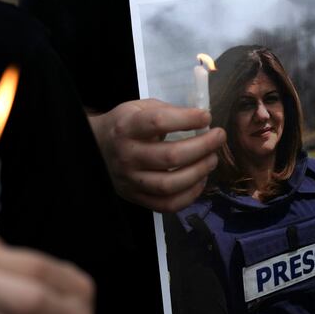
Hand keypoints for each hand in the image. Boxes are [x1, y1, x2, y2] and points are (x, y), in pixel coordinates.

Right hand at [88, 99, 225, 211]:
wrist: (96, 147)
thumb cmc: (126, 125)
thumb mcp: (140, 108)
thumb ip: (167, 111)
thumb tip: (201, 120)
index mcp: (127, 128)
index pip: (158, 122)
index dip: (187, 119)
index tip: (206, 117)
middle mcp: (127, 156)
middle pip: (170, 157)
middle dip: (203, 147)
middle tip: (218, 138)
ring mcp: (131, 180)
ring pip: (170, 184)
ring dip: (199, 172)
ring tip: (212, 159)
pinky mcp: (136, 198)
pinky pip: (168, 205)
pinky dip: (190, 195)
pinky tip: (200, 180)